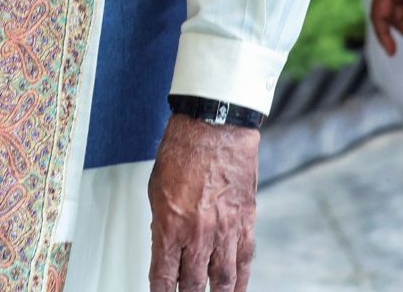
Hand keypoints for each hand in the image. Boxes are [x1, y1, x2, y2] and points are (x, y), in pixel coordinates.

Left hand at [148, 114, 259, 291]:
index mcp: (169, 225)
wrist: (214, 128)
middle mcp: (197, 234)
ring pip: (221, 280)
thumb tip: (166, 246)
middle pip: (192, 283)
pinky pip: (244, 261)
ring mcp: (224, 231)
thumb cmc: (182, 150)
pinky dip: (240, 281)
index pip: (163, 275)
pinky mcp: (245, 223)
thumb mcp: (156, 190)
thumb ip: (162, 222)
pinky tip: (236, 291)